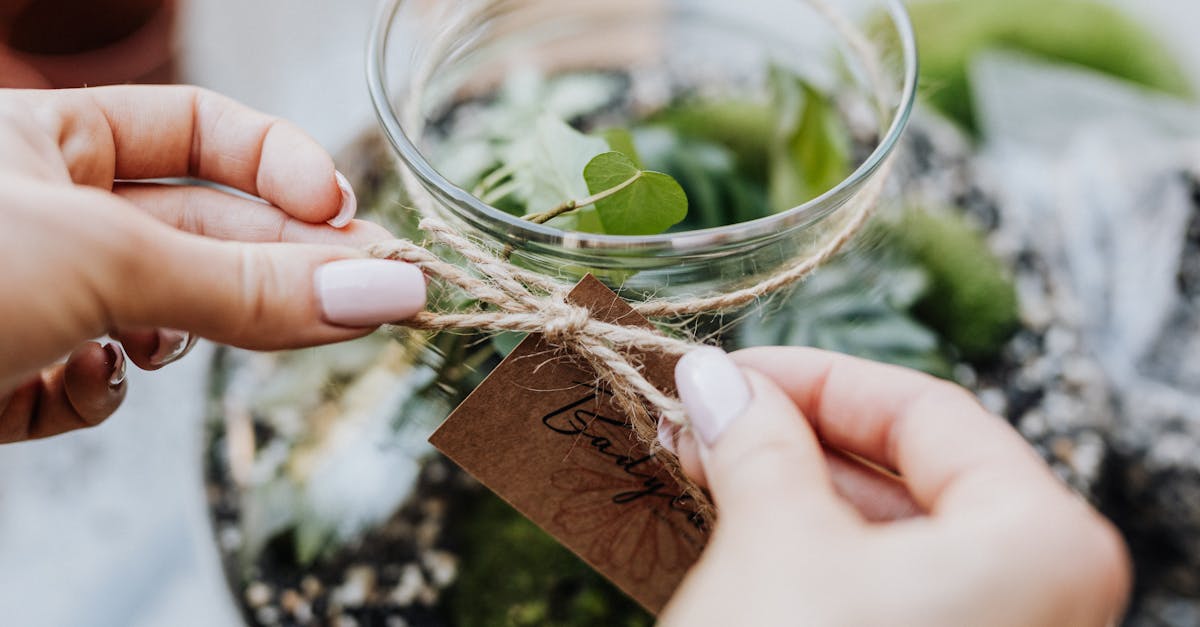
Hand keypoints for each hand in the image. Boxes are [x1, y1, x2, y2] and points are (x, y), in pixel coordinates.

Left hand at [0, 85, 424, 442]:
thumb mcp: (103, 260)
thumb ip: (245, 284)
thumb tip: (382, 292)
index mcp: (47, 139)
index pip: (200, 130)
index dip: (280, 164)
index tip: (341, 212)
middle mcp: (49, 211)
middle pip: (201, 232)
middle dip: (276, 267)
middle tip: (369, 295)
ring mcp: (36, 296)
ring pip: (160, 315)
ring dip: (180, 338)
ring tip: (178, 346)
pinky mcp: (18, 373)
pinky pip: (98, 382)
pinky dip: (100, 393)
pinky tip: (83, 381)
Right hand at [659, 347, 1129, 625]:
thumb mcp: (772, 542)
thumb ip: (754, 439)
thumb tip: (712, 377)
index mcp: (1039, 540)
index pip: (926, 410)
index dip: (813, 377)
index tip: (726, 371)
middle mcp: (1038, 593)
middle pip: (908, 470)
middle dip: (791, 436)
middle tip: (698, 417)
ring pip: (887, 533)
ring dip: (788, 491)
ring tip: (698, 465)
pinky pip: (878, 589)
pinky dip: (805, 550)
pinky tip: (733, 524)